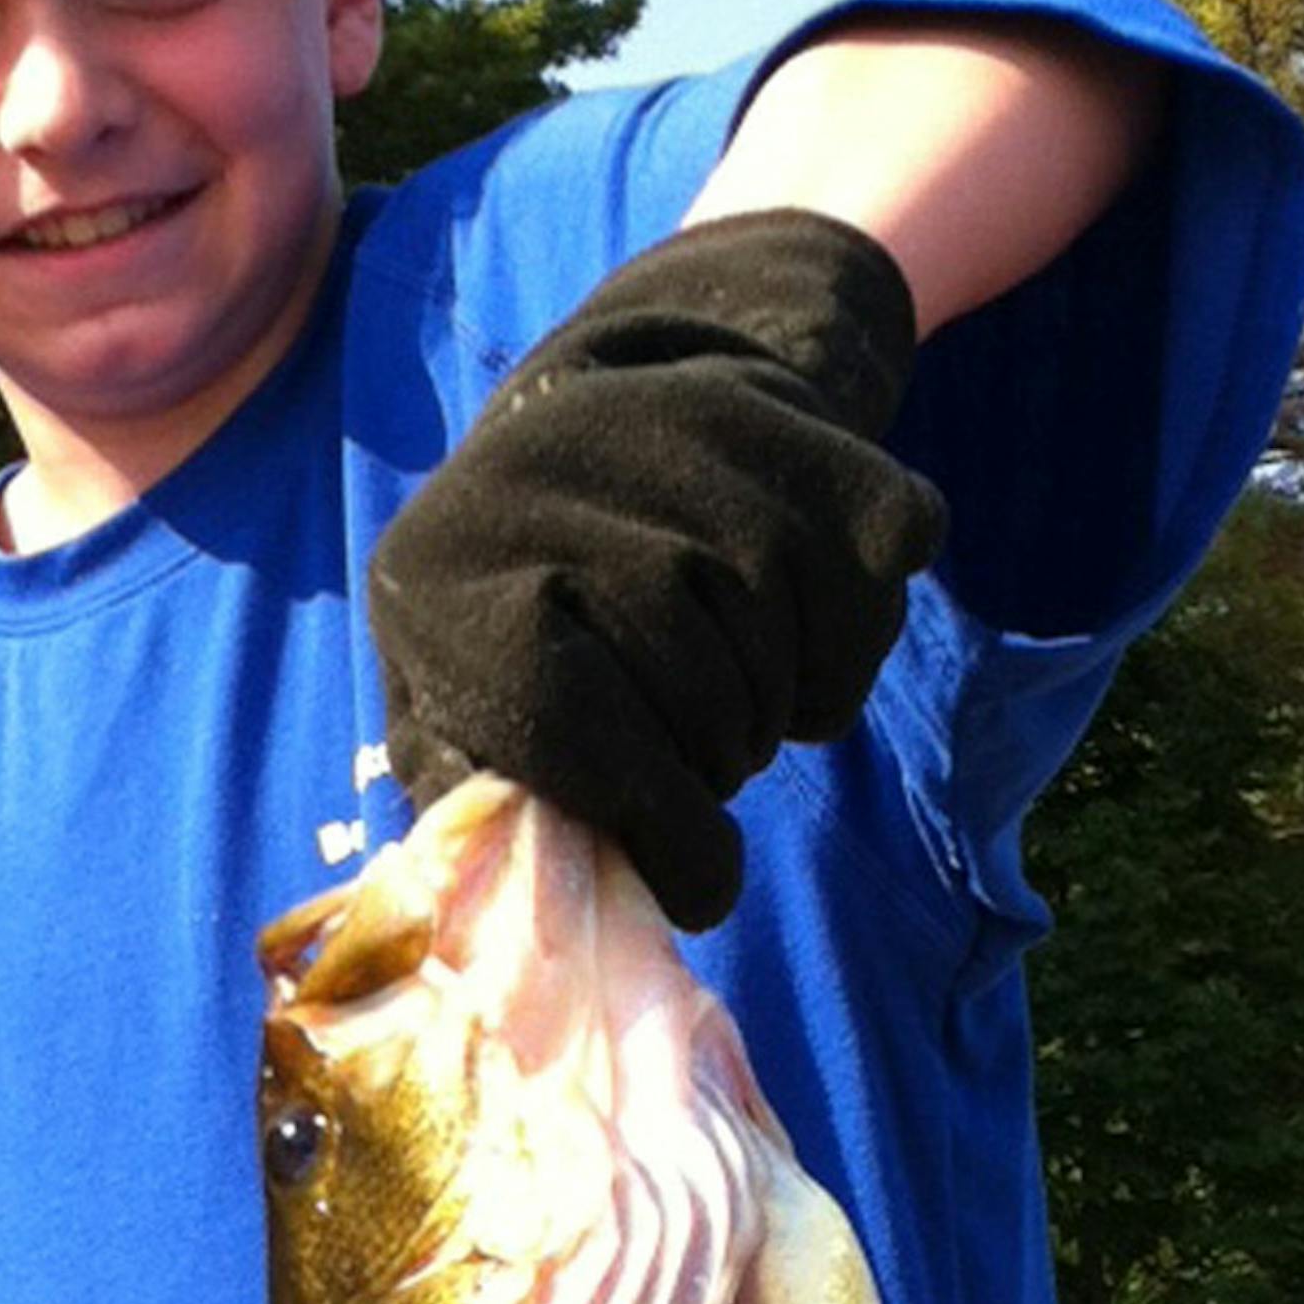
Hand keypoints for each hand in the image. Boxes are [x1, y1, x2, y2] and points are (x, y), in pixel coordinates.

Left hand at [368, 210, 944, 928]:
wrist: (626, 421)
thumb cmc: (527, 617)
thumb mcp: (460, 700)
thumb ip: (481, 795)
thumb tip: (528, 883)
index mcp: (438, 569)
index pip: (562, 714)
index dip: (649, 815)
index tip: (701, 879)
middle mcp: (545, 476)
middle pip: (686, 685)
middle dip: (714, 766)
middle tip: (700, 764)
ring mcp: (680, 436)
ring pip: (781, 647)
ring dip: (778, 718)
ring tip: (732, 698)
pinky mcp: (804, 438)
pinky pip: (864, 605)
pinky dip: (845, 661)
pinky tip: (795, 640)